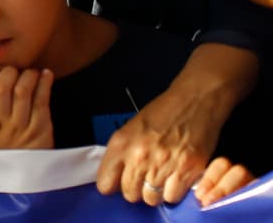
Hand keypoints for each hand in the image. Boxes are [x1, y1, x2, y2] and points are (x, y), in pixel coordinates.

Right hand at [0, 67, 53, 148]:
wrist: (28, 175)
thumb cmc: (12, 147)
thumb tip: (1, 73)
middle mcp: (3, 122)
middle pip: (1, 89)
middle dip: (9, 72)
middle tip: (17, 69)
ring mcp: (22, 125)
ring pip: (22, 91)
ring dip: (29, 74)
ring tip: (34, 72)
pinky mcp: (41, 126)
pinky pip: (41, 100)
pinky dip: (45, 83)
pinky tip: (47, 74)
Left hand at [95, 43, 255, 205]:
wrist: (194, 101)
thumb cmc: (162, 112)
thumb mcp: (132, 127)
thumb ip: (122, 153)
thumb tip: (116, 178)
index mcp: (121, 143)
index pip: (105, 183)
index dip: (112, 185)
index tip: (119, 182)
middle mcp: (140, 156)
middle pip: (130, 194)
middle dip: (135, 190)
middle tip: (144, 179)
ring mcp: (164, 164)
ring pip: (151, 199)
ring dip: (155, 193)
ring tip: (161, 178)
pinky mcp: (188, 170)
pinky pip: (173, 197)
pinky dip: (174, 192)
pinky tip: (175, 178)